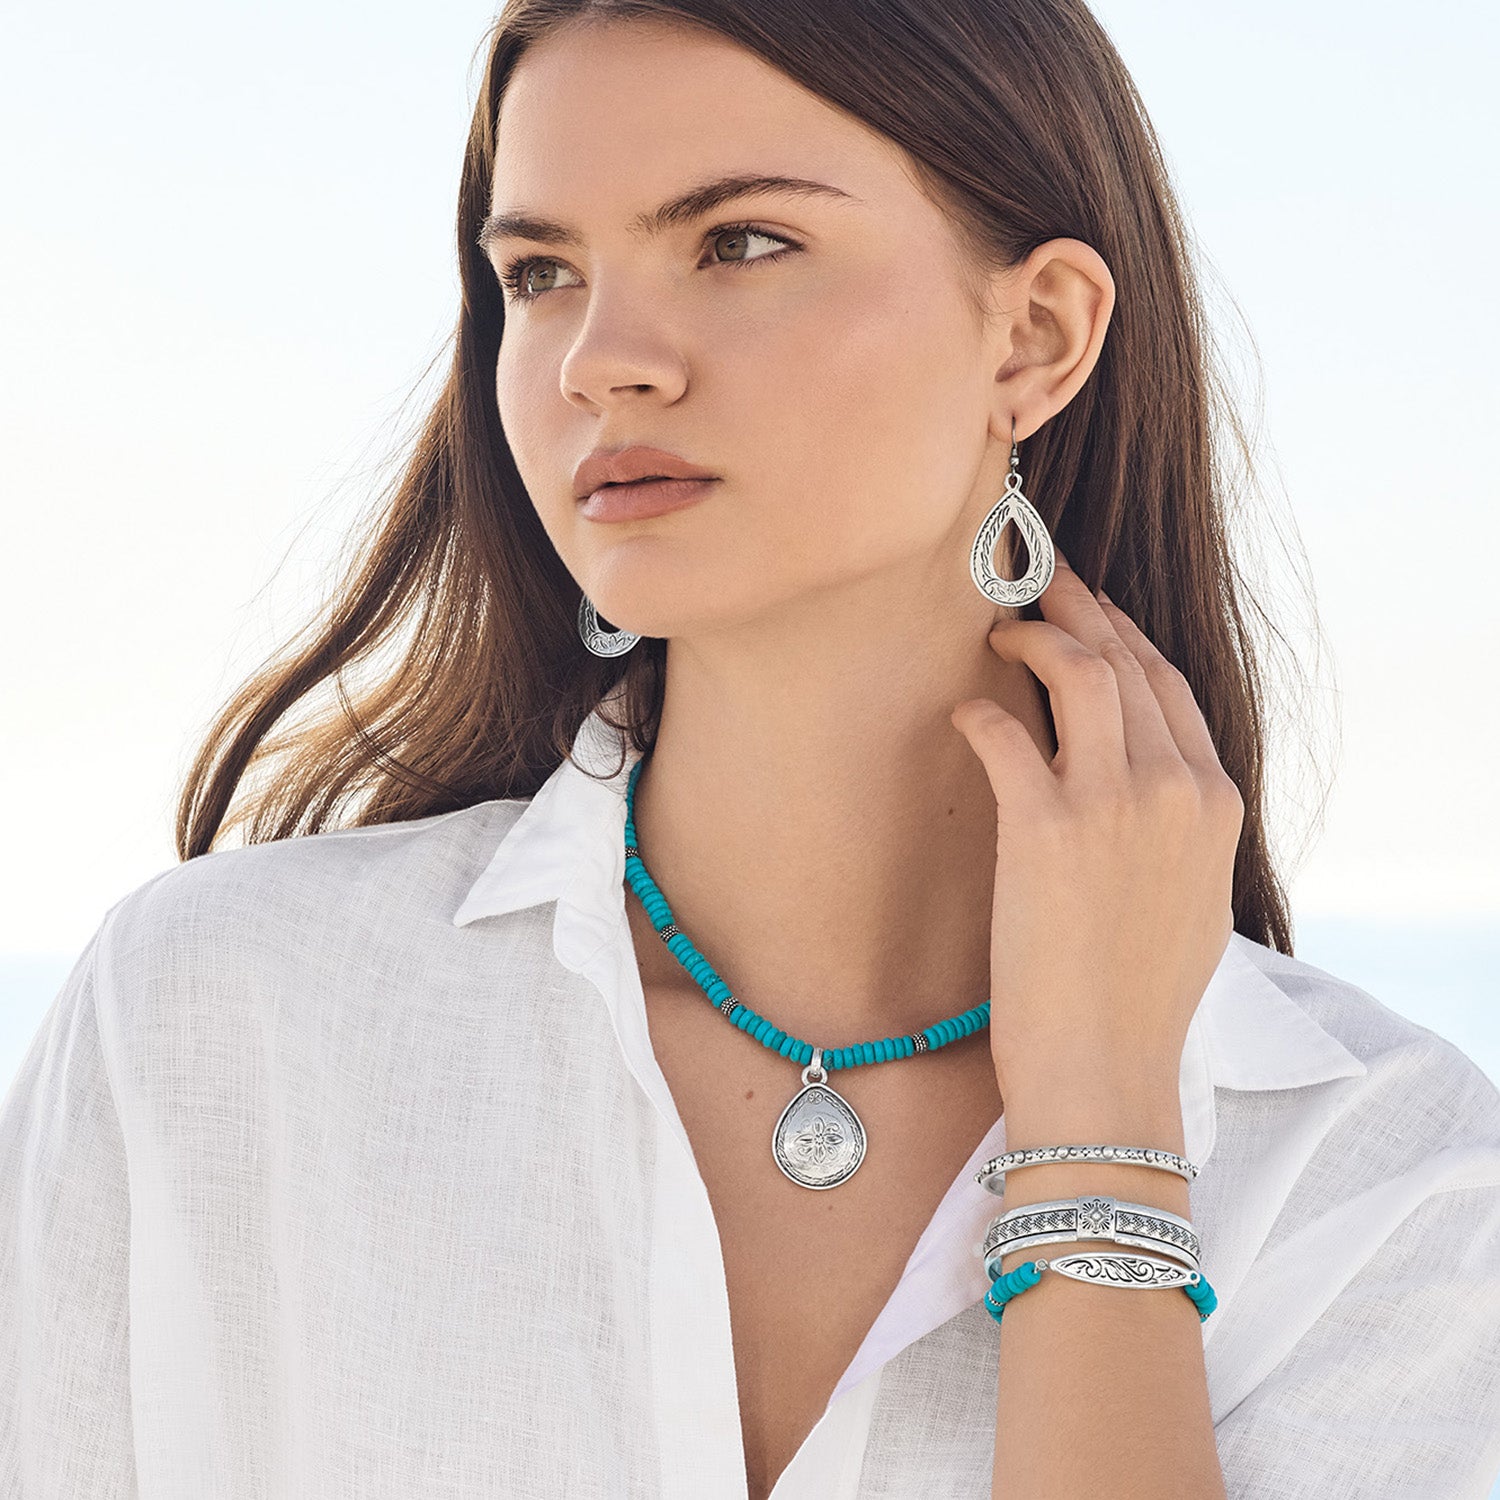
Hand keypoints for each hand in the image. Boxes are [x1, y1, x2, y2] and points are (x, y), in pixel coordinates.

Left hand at [950, 550, 1244, 1113]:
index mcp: (1215, 801)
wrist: (1106, 1068)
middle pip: (1126, 660)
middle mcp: (1176, 788)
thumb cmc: (1140, 996)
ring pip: (1080, 673)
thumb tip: (1149, 787)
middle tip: (1037, 581)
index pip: (1169, 684)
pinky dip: (978, 714)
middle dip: (1079, 607)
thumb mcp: (1195, 898)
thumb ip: (1182, 828)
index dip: (1123, 633)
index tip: (1089, 610)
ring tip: (997, 632)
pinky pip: (1003, 735)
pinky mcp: (1046, 828)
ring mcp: (1115, 804)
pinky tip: (962, 715)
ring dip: (1034, 638)